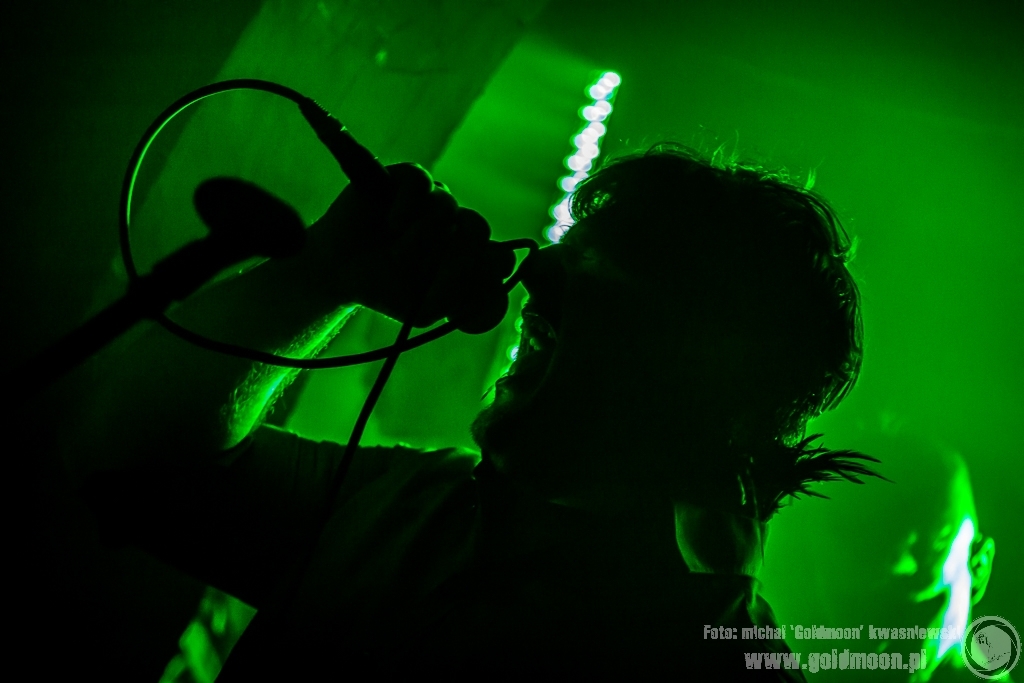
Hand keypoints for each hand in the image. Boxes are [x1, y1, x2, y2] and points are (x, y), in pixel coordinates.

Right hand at [308, 162, 514, 331]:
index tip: (460, 282)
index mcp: (467, 257)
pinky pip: (422, 183)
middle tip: (426, 267)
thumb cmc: (384, 289)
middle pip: (478, 228)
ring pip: (446, 207)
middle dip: (452, 252)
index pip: (499, 258)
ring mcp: (433, 200)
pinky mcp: (407, 179)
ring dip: (421, 236)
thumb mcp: (426, 307)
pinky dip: (408, 205)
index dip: (486, 268)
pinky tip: (392, 224)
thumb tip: (500, 266)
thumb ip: (463, 295)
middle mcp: (455, 226)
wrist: (337, 272)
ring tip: (396, 254)